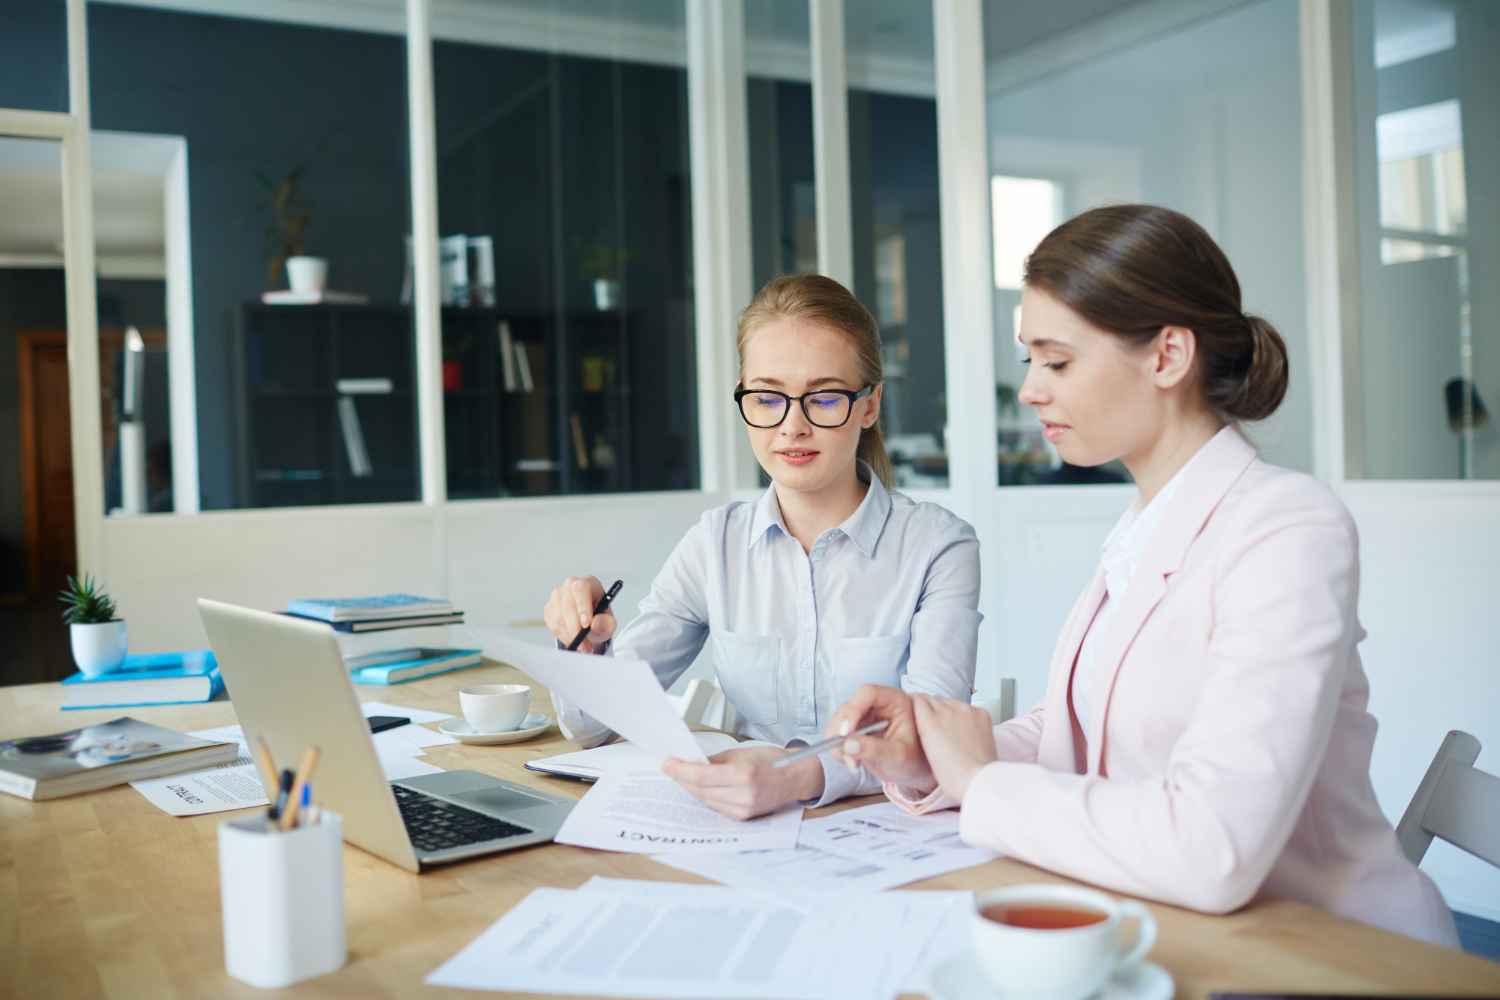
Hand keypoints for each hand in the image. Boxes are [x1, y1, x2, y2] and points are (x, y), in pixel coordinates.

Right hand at [543, 575, 616, 653]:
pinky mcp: (549, 608)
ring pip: (559, 618)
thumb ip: (607, 623)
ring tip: (583, 647)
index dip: (582, 606)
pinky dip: (563, 637)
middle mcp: (570, 585)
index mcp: (589, 583)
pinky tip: (573, 640)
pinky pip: (553, 624)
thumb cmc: (600, 618)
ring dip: (570, 636)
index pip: (581, 588)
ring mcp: (557, 595)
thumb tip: (595, 624)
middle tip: (585, 646)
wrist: (589, 623)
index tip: (586, 625)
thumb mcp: (609, 623)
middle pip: (568, 605)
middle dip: (576, 630)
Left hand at [662, 746, 823, 819]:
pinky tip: (696, 787)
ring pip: (705, 800)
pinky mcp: (743, 817)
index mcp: (743, 775)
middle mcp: (743, 796)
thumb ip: (715, 760)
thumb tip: (692, 762)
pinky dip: (703, 796)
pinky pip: (716, 806)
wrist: (795, 778)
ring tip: (679, 775)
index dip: (681, 770)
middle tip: (669, 767)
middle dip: (681, 778)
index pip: (701, 776)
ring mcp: (743, 809)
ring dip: (690, 788)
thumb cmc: (772, 761)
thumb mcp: (741, 753)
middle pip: (700, 790)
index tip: (668, 763)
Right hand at [824, 684, 935, 793]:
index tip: (845, 734)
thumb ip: (875, 749)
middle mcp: (876, 704)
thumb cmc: (914, 759)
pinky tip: (852, 762)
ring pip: (838, 720)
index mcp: (894, 701)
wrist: (913, 770)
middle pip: (848, 707)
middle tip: (848, 756)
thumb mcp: (899, 756)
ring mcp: (863, 716)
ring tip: (854, 764)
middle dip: (843, 733)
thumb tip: (847, 745)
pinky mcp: (853, 729)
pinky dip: (837, 749)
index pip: (868, 693)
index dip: (853, 710)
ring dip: (839, 744)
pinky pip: (835, 734)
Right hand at [911, 693, 997, 802]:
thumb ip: (923, 728)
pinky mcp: (981, 713)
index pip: (917, 698)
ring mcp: (966, 710)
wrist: (978, 779)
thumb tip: (923, 717)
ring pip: (949, 702)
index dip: (914, 704)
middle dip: (930, 709)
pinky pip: (967, 707)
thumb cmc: (952, 775)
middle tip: (933, 725)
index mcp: (930, 722)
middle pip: (932, 699)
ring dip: (947, 711)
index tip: (914, 709)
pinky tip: (965, 730)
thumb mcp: (926, 751)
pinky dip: (964, 715)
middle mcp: (947, 711)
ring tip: (951, 730)